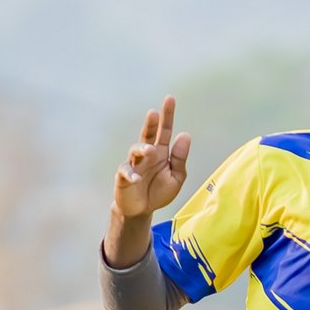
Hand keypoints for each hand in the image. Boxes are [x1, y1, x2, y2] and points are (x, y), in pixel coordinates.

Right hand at [112, 96, 191, 219]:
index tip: (170, 99)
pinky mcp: (123, 177)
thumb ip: (180, 158)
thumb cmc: (158, 192)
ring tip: (150, 151)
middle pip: (147, 135)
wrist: (141, 210)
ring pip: (135, 151)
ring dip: (142, 149)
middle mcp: (146, 155)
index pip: (165, 131)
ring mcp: (134, 164)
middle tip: (154, 113)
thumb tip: (185, 135)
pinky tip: (137, 178)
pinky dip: (131, 174)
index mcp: (161, 152)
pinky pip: (126, 172)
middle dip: (150, 123)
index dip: (167, 116)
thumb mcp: (176, 178)